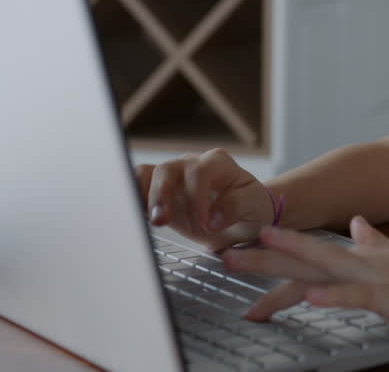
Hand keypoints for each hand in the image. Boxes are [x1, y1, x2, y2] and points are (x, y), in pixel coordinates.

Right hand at [136, 148, 275, 249]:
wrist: (246, 215)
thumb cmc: (252, 208)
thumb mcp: (255, 207)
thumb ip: (236, 207)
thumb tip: (212, 219)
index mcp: (218, 164)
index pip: (199, 173)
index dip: (197, 199)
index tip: (204, 225)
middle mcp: (192, 165)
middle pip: (166, 169)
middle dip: (160, 195)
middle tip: (161, 222)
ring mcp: (174, 178)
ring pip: (145, 175)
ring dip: (140, 197)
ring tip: (143, 220)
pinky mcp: (160, 193)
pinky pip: (137, 190)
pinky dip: (133, 202)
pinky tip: (135, 220)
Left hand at [222, 217, 388, 332]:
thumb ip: (376, 244)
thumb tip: (357, 224)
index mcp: (363, 259)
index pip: (312, 256)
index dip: (276, 254)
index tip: (241, 251)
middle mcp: (364, 264)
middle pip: (306, 257)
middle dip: (264, 256)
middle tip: (224, 254)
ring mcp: (378, 278)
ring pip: (325, 268)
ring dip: (287, 261)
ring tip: (253, 258)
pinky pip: (360, 295)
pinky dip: (335, 294)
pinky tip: (313, 297)